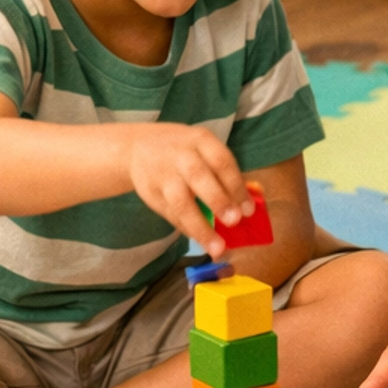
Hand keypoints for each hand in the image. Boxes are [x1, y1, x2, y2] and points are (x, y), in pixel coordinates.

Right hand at [121, 124, 255, 259]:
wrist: (138, 147)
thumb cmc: (184, 151)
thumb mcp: (204, 149)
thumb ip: (224, 174)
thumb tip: (248, 205)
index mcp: (200, 140)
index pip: (221, 161)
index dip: (236, 186)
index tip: (249, 210)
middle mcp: (180, 155)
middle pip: (198, 176)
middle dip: (218, 200)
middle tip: (234, 221)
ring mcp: (163, 175)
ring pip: (180, 202)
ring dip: (200, 226)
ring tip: (217, 247)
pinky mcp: (151, 194)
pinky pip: (171, 215)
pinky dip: (187, 230)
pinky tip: (201, 240)